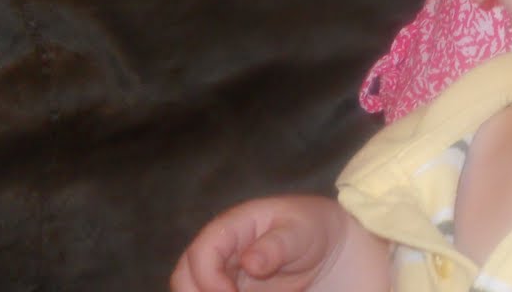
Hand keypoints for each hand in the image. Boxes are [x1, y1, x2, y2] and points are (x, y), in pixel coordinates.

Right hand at [170, 194, 387, 291]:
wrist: (327, 248)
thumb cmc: (312, 229)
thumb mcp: (301, 232)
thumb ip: (276, 245)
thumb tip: (249, 262)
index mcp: (232, 226)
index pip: (202, 253)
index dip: (208, 278)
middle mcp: (220, 251)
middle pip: (184, 277)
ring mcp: (222, 274)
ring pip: (193, 290)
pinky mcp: (231, 289)